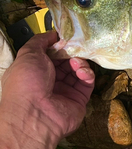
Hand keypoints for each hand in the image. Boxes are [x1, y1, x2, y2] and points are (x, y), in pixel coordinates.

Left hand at [0, 31, 94, 148]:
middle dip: (72, 52)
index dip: (59, 45)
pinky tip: (81, 72)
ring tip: (76, 62)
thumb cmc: (26, 83)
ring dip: (79, 62)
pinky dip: (86, 74)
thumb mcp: (28, 54)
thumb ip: (40, 41)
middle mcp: (50, 80)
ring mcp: (65, 90)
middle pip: (67, 60)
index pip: (51, 54)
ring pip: (78, 69)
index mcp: (35, 71)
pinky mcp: (79, 98)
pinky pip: (87, 82)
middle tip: (75, 47)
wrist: (35, 114)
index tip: (67, 37)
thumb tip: (53, 34)